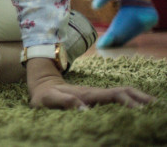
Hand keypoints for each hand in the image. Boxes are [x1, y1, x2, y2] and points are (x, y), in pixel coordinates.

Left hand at [28, 67, 153, 109]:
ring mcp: (98, 95)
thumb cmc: (45, 95)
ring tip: (156, 107)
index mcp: (88, 94)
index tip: (141, 111)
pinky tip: (141, 108)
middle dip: (141, 98)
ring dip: (140, 98)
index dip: (128, 102)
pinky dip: (132, 101)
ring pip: (123, 93)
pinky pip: (118, 98)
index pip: (113, 95)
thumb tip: (85, 110)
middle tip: (158, 107)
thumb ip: (65, 102)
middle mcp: (96, 93)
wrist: (42, 85)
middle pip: (124, 91)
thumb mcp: (49, 99)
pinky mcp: (98, 98)